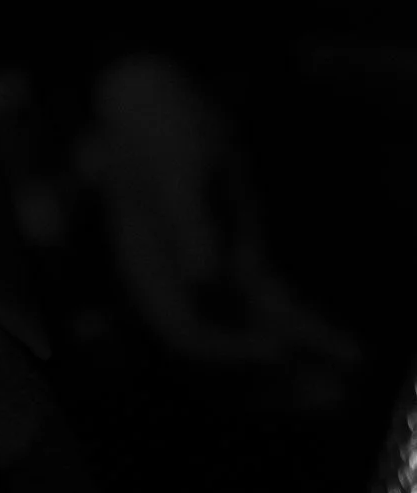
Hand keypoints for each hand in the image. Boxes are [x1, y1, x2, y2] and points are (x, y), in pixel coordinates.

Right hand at [82, 53, 357, 392]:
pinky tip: (340, 345)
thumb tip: (206, 278)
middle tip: (329, 394)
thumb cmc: (160, 127)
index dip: (231, 351)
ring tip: (343, 384)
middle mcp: (178, 284)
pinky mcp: (236, 261)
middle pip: (223, 354)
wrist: (157, 98)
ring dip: (294, 366)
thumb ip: (187, 221)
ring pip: (250, 337)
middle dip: (273, 379)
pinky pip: (268, 309)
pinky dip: (301, 329)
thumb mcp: (173, 166)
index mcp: (149, 269)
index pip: (187, 331)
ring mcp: (207, 276)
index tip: (279, 352)